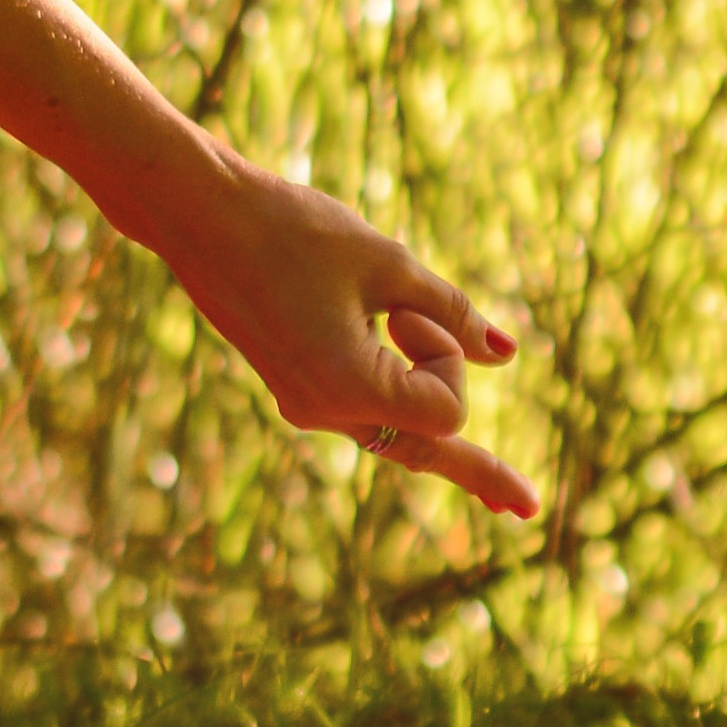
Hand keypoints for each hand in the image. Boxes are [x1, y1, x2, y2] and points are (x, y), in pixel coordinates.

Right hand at [156, 151, 542, 518]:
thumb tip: (506, 356)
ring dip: (437, 422)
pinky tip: (437, 446)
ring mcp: (306, 405)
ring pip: (395, 432)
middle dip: (478, 473)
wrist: (198, 217)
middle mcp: (324, 413)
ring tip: (501, 496)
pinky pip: (366, 409)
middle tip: (528, 508)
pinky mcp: (297, 385)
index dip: (446, 355)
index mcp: (346, 389)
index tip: (404, 305)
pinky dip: (402, 403)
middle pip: (425, 448)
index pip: (445, 410)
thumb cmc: (293, 231)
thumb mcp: (388, 264)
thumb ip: (452, 313)